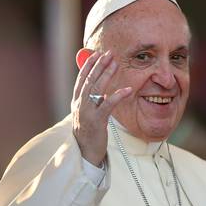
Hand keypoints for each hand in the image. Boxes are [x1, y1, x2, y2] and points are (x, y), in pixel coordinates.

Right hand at [71, 50, 132, 165]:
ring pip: (97, 89)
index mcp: (77, 101)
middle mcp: (79, 104)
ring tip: (115, 64)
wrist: (85, 152)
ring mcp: (87, 112)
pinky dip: (118, 96)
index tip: (96, 53)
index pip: (81, 79)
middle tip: (109, 53)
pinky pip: (108, 105)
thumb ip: (90, 99)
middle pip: (90, 80)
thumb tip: (97, 84)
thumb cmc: (88, 132)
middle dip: (99, 65)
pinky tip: (128, 89)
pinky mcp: (97, 121)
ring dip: (107, 75)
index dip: (88, 65)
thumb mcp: (86, 113)